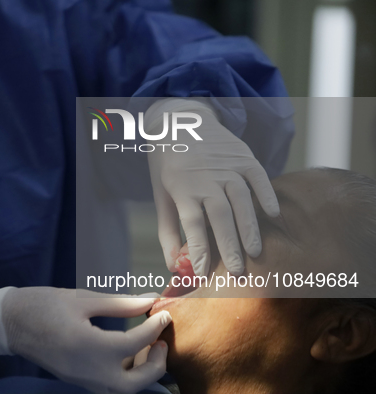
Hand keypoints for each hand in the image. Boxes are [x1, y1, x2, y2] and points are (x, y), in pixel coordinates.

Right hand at [2, 288, 170, 393]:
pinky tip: (126, 353)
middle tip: (160, 342)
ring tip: (146, 347)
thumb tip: (150, 300)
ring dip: (141, 374)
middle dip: (155, 366)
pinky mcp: (76, 380)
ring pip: (122, 390)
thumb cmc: (43, 305)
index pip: (135, 342)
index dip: (155, 327)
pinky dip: (124, 375)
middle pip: (134, 384)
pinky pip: (108, 386)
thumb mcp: (82, 299)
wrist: (9, 323)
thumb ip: (119, 303)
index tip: (163, 313)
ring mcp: (81, 379)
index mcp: (89, 345)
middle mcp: (87, 370)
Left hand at [146, 98, 279, 275]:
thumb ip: (168, 231)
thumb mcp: (161, 195)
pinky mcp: (242, 155)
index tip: (204, 272)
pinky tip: (274, 214)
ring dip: (249, 226)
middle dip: (230, 245)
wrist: (180, 121)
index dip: (198, 249)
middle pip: (220, 215)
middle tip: (239, 272)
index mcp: (181, 187)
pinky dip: (267, 193)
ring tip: (256, 252)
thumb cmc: (168, 166)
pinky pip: (258, 175)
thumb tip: (173, 266)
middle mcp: (205, 176)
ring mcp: (226, 165)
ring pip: (241, 198)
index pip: (193, 223)